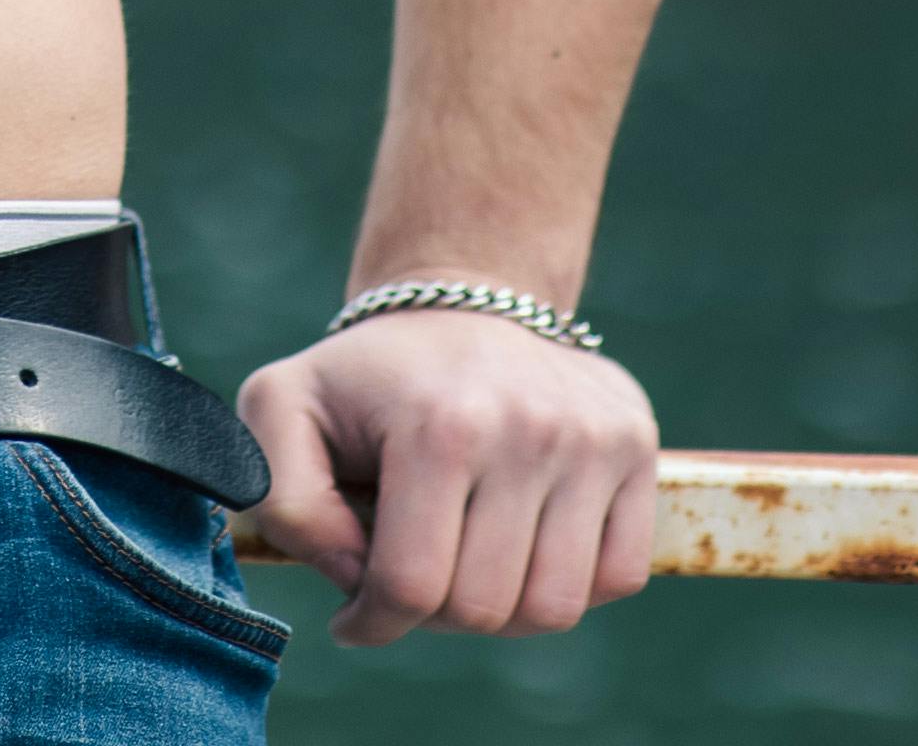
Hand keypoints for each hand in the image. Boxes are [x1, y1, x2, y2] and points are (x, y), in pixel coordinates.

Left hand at [233, 306, 658, 643]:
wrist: (464, 297)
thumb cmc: (364, 375)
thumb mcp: (280, 408)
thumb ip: (280, 500)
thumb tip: (353, 579)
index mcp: (438, 424)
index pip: (412, 585)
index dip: (374, 620)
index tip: (355, 613)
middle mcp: (529, 429)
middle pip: (483, 608)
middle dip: (433, 616)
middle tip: (410, 578)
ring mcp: (594, 439)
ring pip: (555, 608)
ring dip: (501, 612)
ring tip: (462, 566)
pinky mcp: (637, 448)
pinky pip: (617, 577)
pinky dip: (568, 585)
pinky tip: (520, 547)